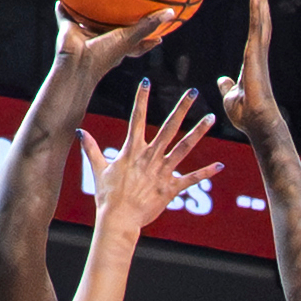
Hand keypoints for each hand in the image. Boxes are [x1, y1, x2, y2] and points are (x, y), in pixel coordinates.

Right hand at [56, 5, 166, 74]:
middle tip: (126, 6)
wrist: (77, 64)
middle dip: (118, 19)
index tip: (160, 28)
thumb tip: (171, 13)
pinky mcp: (69, 30)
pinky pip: (65, 16)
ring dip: (89, 12)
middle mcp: (103, 39)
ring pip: (89, 21)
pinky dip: (62, 9)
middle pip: (113, 28)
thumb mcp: (130, 39)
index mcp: (118, 45)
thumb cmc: (104, 55)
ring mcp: (86, 35)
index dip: (148, 34)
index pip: (137, 40)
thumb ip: (148, 26)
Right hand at [77, 81, 220, 240]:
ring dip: (198, 132)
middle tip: (193, 92)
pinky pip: (191, 178)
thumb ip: (91, 149)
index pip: (137, 118)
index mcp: (132, 150)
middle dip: (182, 108)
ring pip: (184, 147)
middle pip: (169, 127)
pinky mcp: (171, 188)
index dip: (141, 99)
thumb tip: (80, 131)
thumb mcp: (98, 170)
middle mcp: (150, 156)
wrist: (118, 219)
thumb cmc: (107, 196)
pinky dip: (206, 172)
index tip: (147, 81)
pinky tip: (220, 166)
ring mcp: (162, 171)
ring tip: (211, 118)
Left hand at [216, 0, 279, 140]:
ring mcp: (258, 54)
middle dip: (263, 2)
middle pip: (262, 22)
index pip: (256, 32)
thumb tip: (221, 80)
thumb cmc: (246, 114)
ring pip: (261, 21)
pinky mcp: (255, 54)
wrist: (256, 123)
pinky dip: (257, 10)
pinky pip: (256, 27)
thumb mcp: (231, 96)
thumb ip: (227, 86)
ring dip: (262, 1)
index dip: (258, 15)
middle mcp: (258, 54)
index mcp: (252, 61)